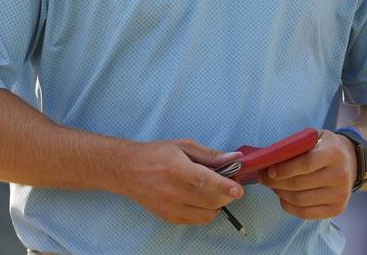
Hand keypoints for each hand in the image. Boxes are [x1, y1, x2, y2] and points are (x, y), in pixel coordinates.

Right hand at [119, 139, 243, 225]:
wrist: (127, 169)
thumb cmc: (156, 154)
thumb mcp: (182, 146)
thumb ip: (209, 154)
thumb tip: (235, 158)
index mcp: (176, 168)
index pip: (204, 179)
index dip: (224, 185)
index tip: (238, 190)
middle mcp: (171, 189)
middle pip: (209, 200)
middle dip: (226, 195)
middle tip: (230, 188)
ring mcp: (169, 206)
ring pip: (206, 214)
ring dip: (217, 205)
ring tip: (213, 194)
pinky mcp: (167, 216)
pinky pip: (195, 221)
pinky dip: (204, 213)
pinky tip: (200, 201)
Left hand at [259, 130, 355, 218]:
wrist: (349, 161)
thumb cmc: (323, 147)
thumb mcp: (312, 137)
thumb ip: (293, 145)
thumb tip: (267, 159)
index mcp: (333, 153)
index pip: (306, 164)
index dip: (284, 169)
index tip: (269, 170)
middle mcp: (340, 175)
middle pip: (300, 184)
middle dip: (276, 182)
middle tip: (264, 179)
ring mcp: (340, 194)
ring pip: (301, 200)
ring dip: (281, 194)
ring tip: (273, 186)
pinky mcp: (337, 209)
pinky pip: (306, 213)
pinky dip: (289, 207)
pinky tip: (282, 198)